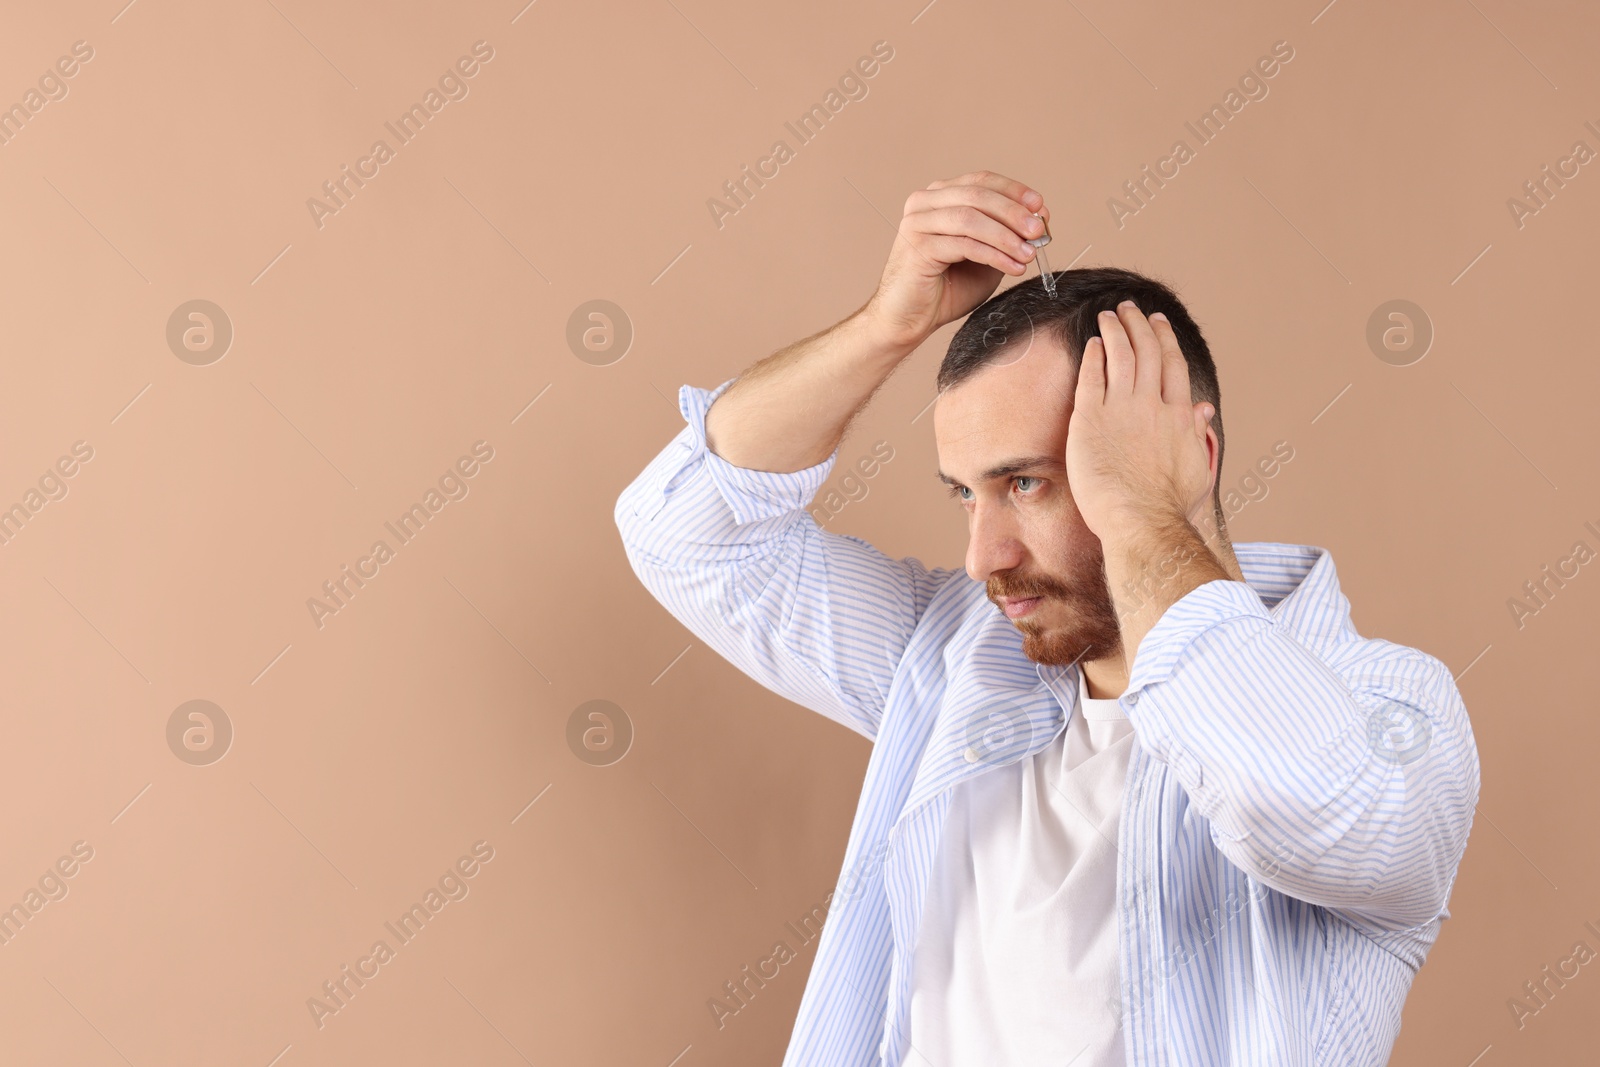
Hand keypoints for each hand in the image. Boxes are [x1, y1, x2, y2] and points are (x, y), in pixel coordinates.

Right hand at [862, 170, 1047, 349]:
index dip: (1014, 191)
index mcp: (939, 197)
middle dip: (1013, 212)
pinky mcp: (917, 246)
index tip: (1041, 208)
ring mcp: (917, 222)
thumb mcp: (984, 256)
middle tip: (1038, 231)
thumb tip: (1038, 222)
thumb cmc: (945, 290)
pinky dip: (994, 255)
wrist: (909, 320)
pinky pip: (964, 244)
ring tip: (1029, 253)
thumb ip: (1004, 236)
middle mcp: (924, 203)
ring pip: (971, 217)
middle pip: (977, 194)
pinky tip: (1013, 267)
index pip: (981, 181)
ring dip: (1006, 235)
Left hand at [1065, 302, 1217, 544]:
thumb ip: (1198, 435)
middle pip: (1146, 352)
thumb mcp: (1197, 469)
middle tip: (1130, 308)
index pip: (1172, 365)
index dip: (1164, 339)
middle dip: (1138, 324)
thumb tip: (1202, 410)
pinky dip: (1093, 357)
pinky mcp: (1089, 420)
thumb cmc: (1169, 506)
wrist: (1141, 522)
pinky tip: (1092, 344)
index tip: (1158, 323)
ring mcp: (1120, 410)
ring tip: (1108, 315)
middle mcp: (1151, 405)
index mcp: (1178, 415)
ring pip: (1119, 356)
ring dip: (1114, 331)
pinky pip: (1091, 378)